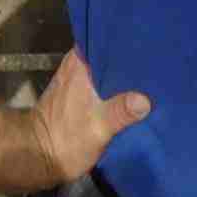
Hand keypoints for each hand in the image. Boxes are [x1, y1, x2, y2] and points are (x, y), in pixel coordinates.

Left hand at [26, 48, 151, 186]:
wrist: (36, 159)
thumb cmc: (66, 139)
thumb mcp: (98, 127)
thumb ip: (120, 111)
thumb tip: (146, 100)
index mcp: (80, 63)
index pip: (107, 37)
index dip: (129, 38)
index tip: (153, 38)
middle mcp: (77, 65)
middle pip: (110, 53)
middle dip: (132, 57)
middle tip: (160, 58)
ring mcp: (77, 80)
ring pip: (107, 68)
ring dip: (125, 72)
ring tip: (154, 72)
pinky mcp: (79, 95)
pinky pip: (104, 83)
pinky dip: (118, 86)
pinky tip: (137, 92)